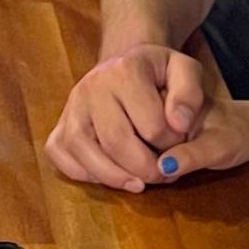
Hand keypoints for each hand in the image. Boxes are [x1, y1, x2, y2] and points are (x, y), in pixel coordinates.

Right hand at [44, 45, 209, 192]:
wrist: (125, 65)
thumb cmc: (157, 72)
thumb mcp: (185, 70)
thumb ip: (189, 94)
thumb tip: (179, 124)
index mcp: (125, 70)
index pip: (152, 126)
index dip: (173, 144)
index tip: (180, 142)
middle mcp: (91, 86)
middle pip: (116, 142)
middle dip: (145, 169)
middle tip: (163, 174)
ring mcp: (71, 106)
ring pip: (83, 151)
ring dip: (115, 177)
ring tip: (138, 183)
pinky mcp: (59, 124)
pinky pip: (60, 155)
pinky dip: (83, 173)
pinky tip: (108, 175)